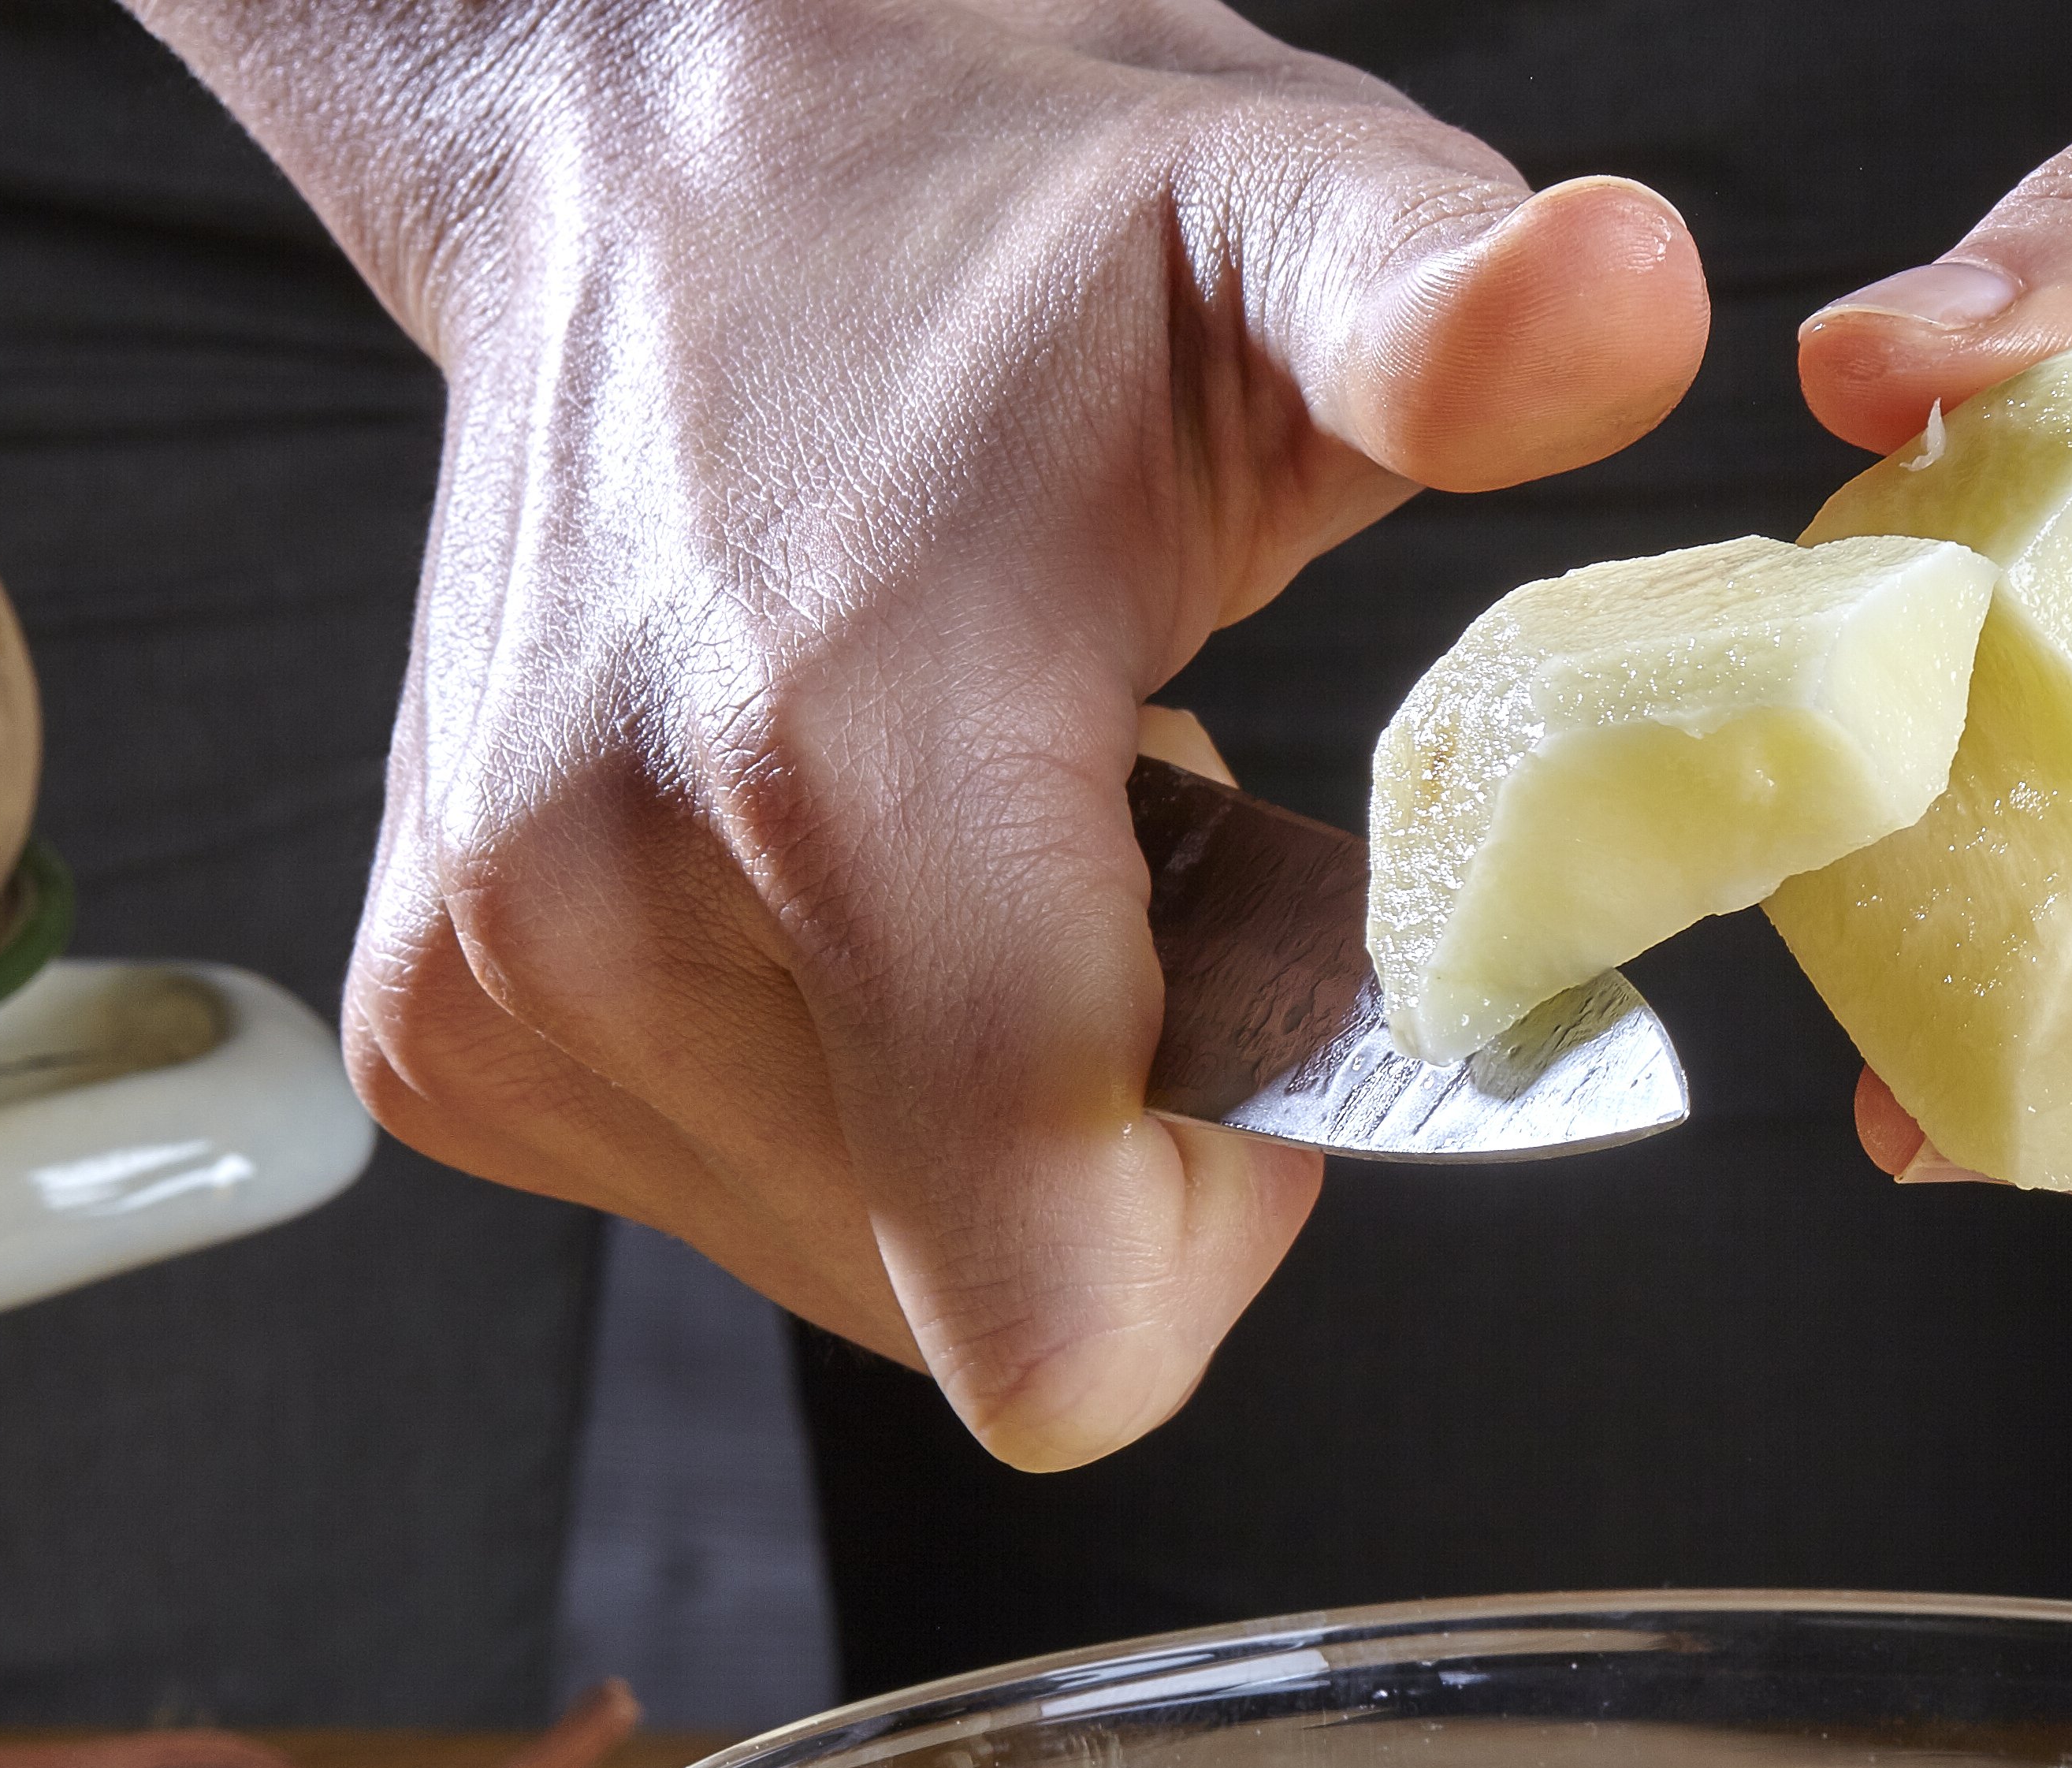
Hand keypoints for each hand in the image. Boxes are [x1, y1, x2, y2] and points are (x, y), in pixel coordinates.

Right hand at [135, 0, 1704, 1464]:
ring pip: (874, 1270)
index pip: (1060, 1313)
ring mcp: (492, 994)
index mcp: (843, 773)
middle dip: (1115, 1133)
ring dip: (983, 1101)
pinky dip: (855, 1083)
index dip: (1226, 1227)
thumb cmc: (1006, 222)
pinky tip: (857, 852)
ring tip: (982, 821)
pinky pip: (751, 1204)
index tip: (1266, 998)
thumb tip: (1634, 296)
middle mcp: (606, 919)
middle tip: (1125, 848)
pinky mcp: (437, 1033)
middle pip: (990, 1308)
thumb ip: (1450, 315)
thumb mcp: (1286, 223)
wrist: (656, 151)